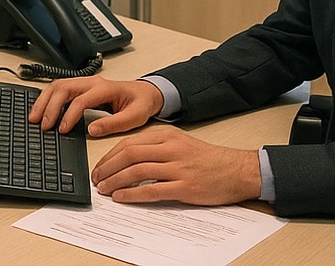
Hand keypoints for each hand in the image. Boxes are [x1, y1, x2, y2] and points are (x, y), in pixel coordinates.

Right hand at [29, 76, 163, 136]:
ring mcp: (85, 82)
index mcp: (105, 89)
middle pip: (63, 88)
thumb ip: (113, 124)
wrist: (146, 93)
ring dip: (44, 101)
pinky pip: (59, 88)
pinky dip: (47, 98)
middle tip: (41, 124)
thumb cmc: (140, 104)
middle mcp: (92, 82)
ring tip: (34, 117)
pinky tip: (41, 109)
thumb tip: (91, 130)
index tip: (61, 130)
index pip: (80, 100)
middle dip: (49, 107)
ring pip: (57, 85)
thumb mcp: (134, 117)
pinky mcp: (81, 87)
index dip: (68, 115)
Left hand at [90, 126, 261, 205]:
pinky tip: (122, 197)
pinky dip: (133, 194)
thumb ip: (156, 147)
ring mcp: (178, 168)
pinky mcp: (185, 187)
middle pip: (128, 155)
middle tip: (97, 179)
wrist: (238, 170)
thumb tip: (127, 158)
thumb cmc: (209, 159)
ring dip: (115, 181)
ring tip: (105, 189)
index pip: (129, 143)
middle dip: (107, 168)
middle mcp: (170, 149)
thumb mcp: (181, 142)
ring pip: (137, 171)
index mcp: (167, 136)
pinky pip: (152, 190)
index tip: (99, 166)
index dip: (109, 156)